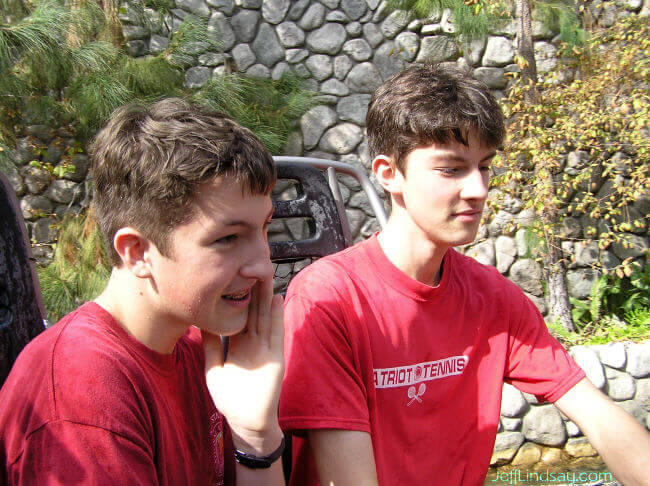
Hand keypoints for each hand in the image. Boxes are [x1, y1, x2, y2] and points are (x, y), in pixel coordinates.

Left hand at [202, 278, 283, 454]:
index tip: (230, 273)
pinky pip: (275, 332)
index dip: (236, 294)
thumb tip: (200, 322)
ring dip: (266, 294)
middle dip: (252, 287)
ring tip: (265, 272)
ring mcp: (265, 347)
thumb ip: (210, 346)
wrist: (245, 421)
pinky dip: (276, 316)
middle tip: (249, 263)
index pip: (238, 313)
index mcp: (238, 342)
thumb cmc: (230, 397)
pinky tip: (276, 299)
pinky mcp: (274, 356)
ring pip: (264, 315)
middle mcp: (253, 340)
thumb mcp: (214, 368)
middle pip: (253, 309)